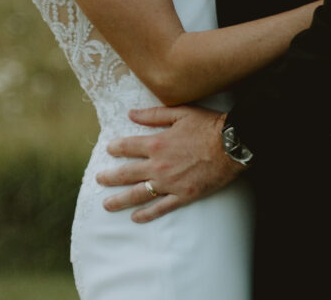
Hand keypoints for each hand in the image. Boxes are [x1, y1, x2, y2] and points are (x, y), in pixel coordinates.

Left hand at [96, 105, 240, 221]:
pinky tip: (135, 217)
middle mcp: (158, 166)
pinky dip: (146, 214)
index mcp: (157, 143)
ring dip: (120, 200)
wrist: (232, 145)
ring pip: (138, 194)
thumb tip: (130, 114)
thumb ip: (153, 115)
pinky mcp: (183, 196)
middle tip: (99, 179)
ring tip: (107, 204)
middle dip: (110, 177)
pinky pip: (160, 208)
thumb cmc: (208, 126)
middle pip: (126, 174)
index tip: (108, 149)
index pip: (128, 147)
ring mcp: (169, 184)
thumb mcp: (180, 112)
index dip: (115, 148)